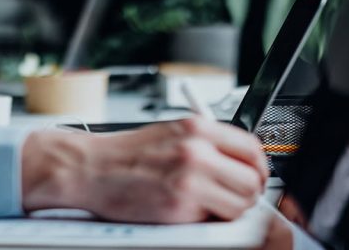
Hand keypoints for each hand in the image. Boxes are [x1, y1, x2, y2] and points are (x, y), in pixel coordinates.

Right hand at [21, 117, 268, 222]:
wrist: (90, 168)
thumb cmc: (125, 154)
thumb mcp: (170, 133)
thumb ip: (205, 144)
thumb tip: (237, 163)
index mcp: (197, 127)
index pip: (252, 148)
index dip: (258, 168)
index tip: (253, 177)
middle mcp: (197, 149)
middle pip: (253, 179)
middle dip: (248, 193)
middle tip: (235, 199)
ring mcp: (190, 178)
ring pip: (241, 203)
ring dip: (232, 210)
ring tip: (211, 207)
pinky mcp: (180, 204)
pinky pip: (216, 220)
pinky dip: (210, 221)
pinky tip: (192, 213)